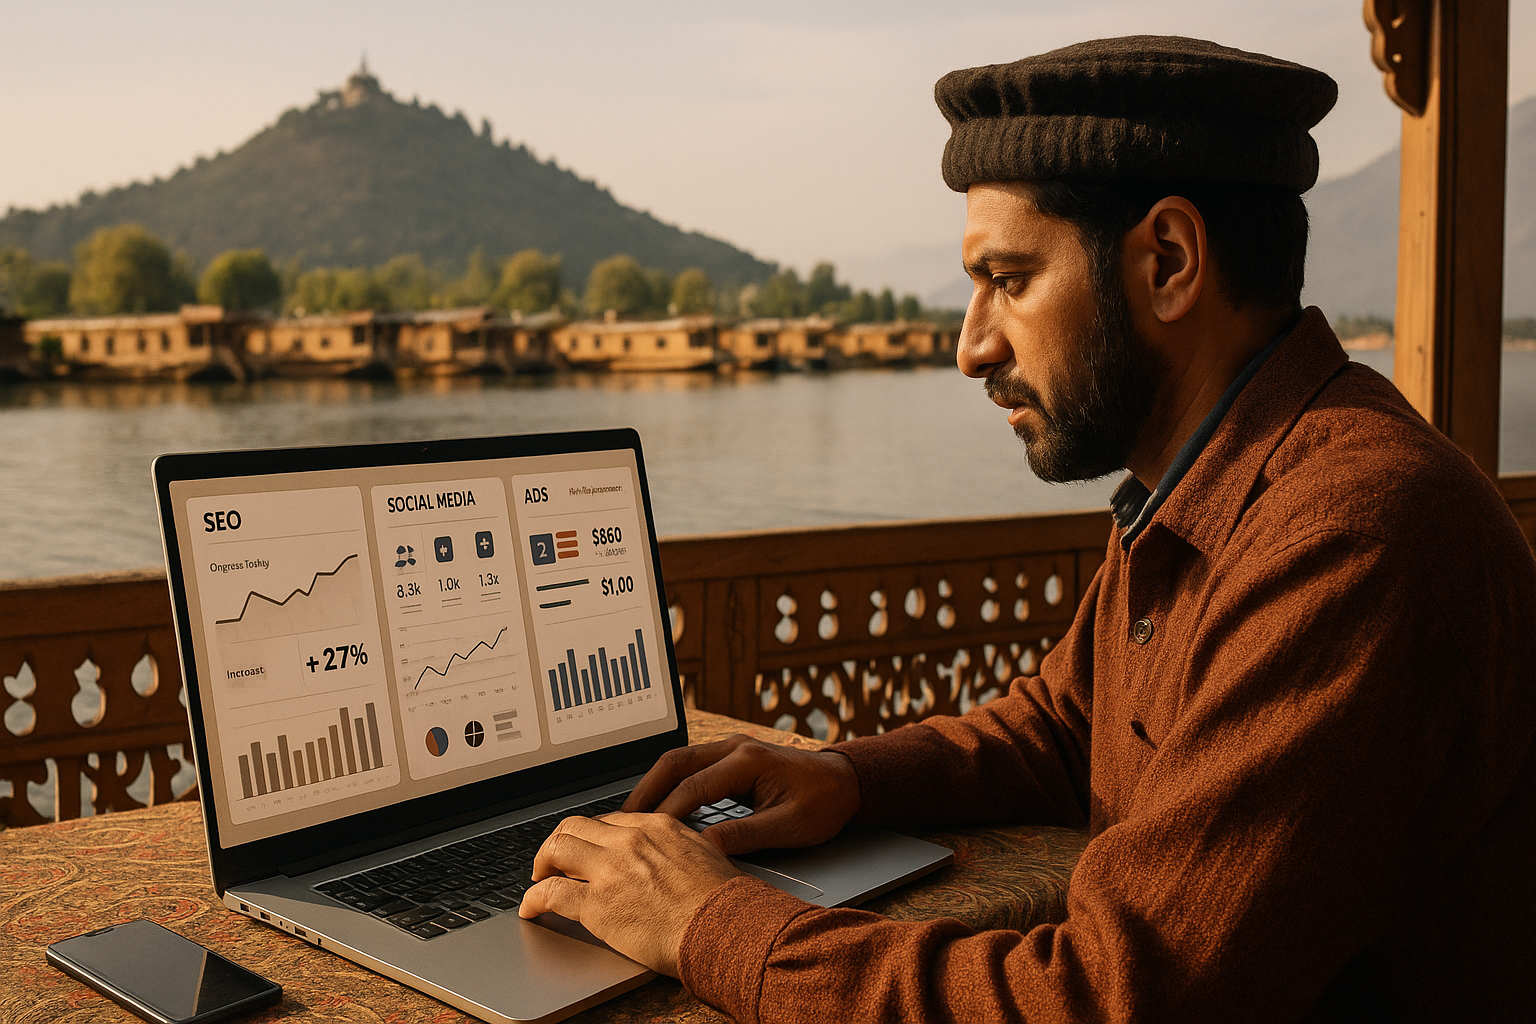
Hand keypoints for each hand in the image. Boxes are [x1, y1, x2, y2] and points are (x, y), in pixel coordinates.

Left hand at [519, 812, 740, 975]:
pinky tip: (531, 909)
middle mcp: (630, 841)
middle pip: (576, 826)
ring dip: (541, 863)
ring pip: (557, 849)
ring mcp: (611, 870)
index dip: (592, 836)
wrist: (725, 927)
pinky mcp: (597, 905)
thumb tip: (669, 855)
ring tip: (538, 879)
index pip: (609, 821)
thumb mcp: (704, 854)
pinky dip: (533, 900)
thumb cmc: (723, 900)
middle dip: (560, 842)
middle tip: (554, 861)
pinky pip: (550, 893)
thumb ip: (677, 847)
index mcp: (657, 826)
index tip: (587, 849)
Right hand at [622, 734, 861, 854]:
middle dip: (646, 791)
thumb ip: (745, 836)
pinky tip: (660, 807)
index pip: (694, 788)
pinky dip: (670, 783)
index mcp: (748, 761)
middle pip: (675, 762)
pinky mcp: (731, 756)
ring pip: (679, 760)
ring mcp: (731, 747)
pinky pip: (691, 764)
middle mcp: (735, 747)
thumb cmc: (823, 804)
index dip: (667, 814)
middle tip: (621, 822)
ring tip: (632, 816)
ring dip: (654, 785)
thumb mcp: (788, 826)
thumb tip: (704, 850)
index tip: (645, 839)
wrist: (845, 782)